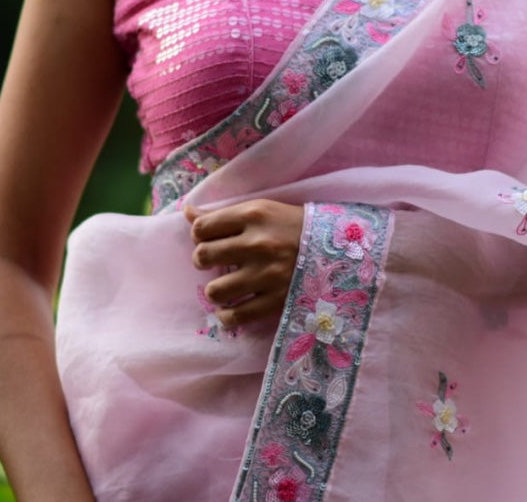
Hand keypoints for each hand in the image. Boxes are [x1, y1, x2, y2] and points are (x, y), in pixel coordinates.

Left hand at [184, 199, 304, 326]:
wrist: (339, 248)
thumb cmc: (294, 226)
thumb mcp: (262, 210)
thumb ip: (224, 214)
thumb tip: (187, 212)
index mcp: (253, 215)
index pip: (202, 227)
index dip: (199, 234)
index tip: (209, 239)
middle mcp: (257, 243)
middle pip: (203, 256)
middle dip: (203, 260)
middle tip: (214, 262)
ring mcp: (267, 274)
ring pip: (215, 290)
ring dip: (215, 290)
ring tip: (225, 287)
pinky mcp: (276, 300)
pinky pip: (236, 316)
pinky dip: (227, 316)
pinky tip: (229, 310)